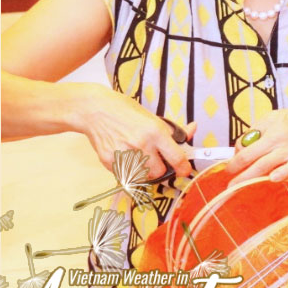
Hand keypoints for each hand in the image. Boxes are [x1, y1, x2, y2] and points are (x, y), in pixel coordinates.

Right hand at [78, 84, 194, 178]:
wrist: (95, 110)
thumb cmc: (125, 111)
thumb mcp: (153, 117)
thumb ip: (173, 130)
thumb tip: (192, 130)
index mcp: (155, 132)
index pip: (177, 158)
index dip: (183, 168)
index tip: (184, 170)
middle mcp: (141, 144)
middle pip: (159, 172)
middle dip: (161, 169)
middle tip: (156, 160)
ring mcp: (124, 154)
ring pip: (143, 177)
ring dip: (145, 172)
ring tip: (140, 158)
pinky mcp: (110, 161)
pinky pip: (126, 176)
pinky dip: (130, 171)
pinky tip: (126, 157)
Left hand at [225, 100, 287, 185]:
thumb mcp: (283, 115)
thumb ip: (265, 128)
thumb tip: (249, 142)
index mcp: (271, 123)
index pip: (245, 140)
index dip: (236, 153)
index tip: (234, 160)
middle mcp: (277, 136)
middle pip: (248, 155)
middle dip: (233, 169)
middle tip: (226, 177)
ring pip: (262, 166)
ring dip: (245, 178)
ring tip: (235, 186)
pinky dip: (278, 175)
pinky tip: (270, 179)